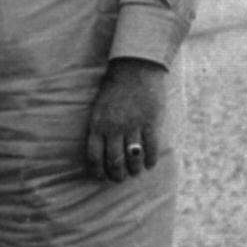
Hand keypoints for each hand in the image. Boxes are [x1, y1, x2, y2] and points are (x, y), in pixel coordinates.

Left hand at [86, 59, 165, 182]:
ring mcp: (133, 126)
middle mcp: (114, 128)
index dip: (98, 171)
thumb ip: (99, 129)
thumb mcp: (99, 109)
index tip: (101, 177)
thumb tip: (100, 153)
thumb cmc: (114, 89)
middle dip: (117, 175)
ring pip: (133, 158)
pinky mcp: (151, 122)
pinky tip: (150, 164)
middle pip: (114, 161)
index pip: (94, 156)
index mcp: (98, 125)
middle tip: (120, 178)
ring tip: (135, 172)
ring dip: (134, 169)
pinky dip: (150, 160)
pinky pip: (151, 148)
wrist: (135, 68)